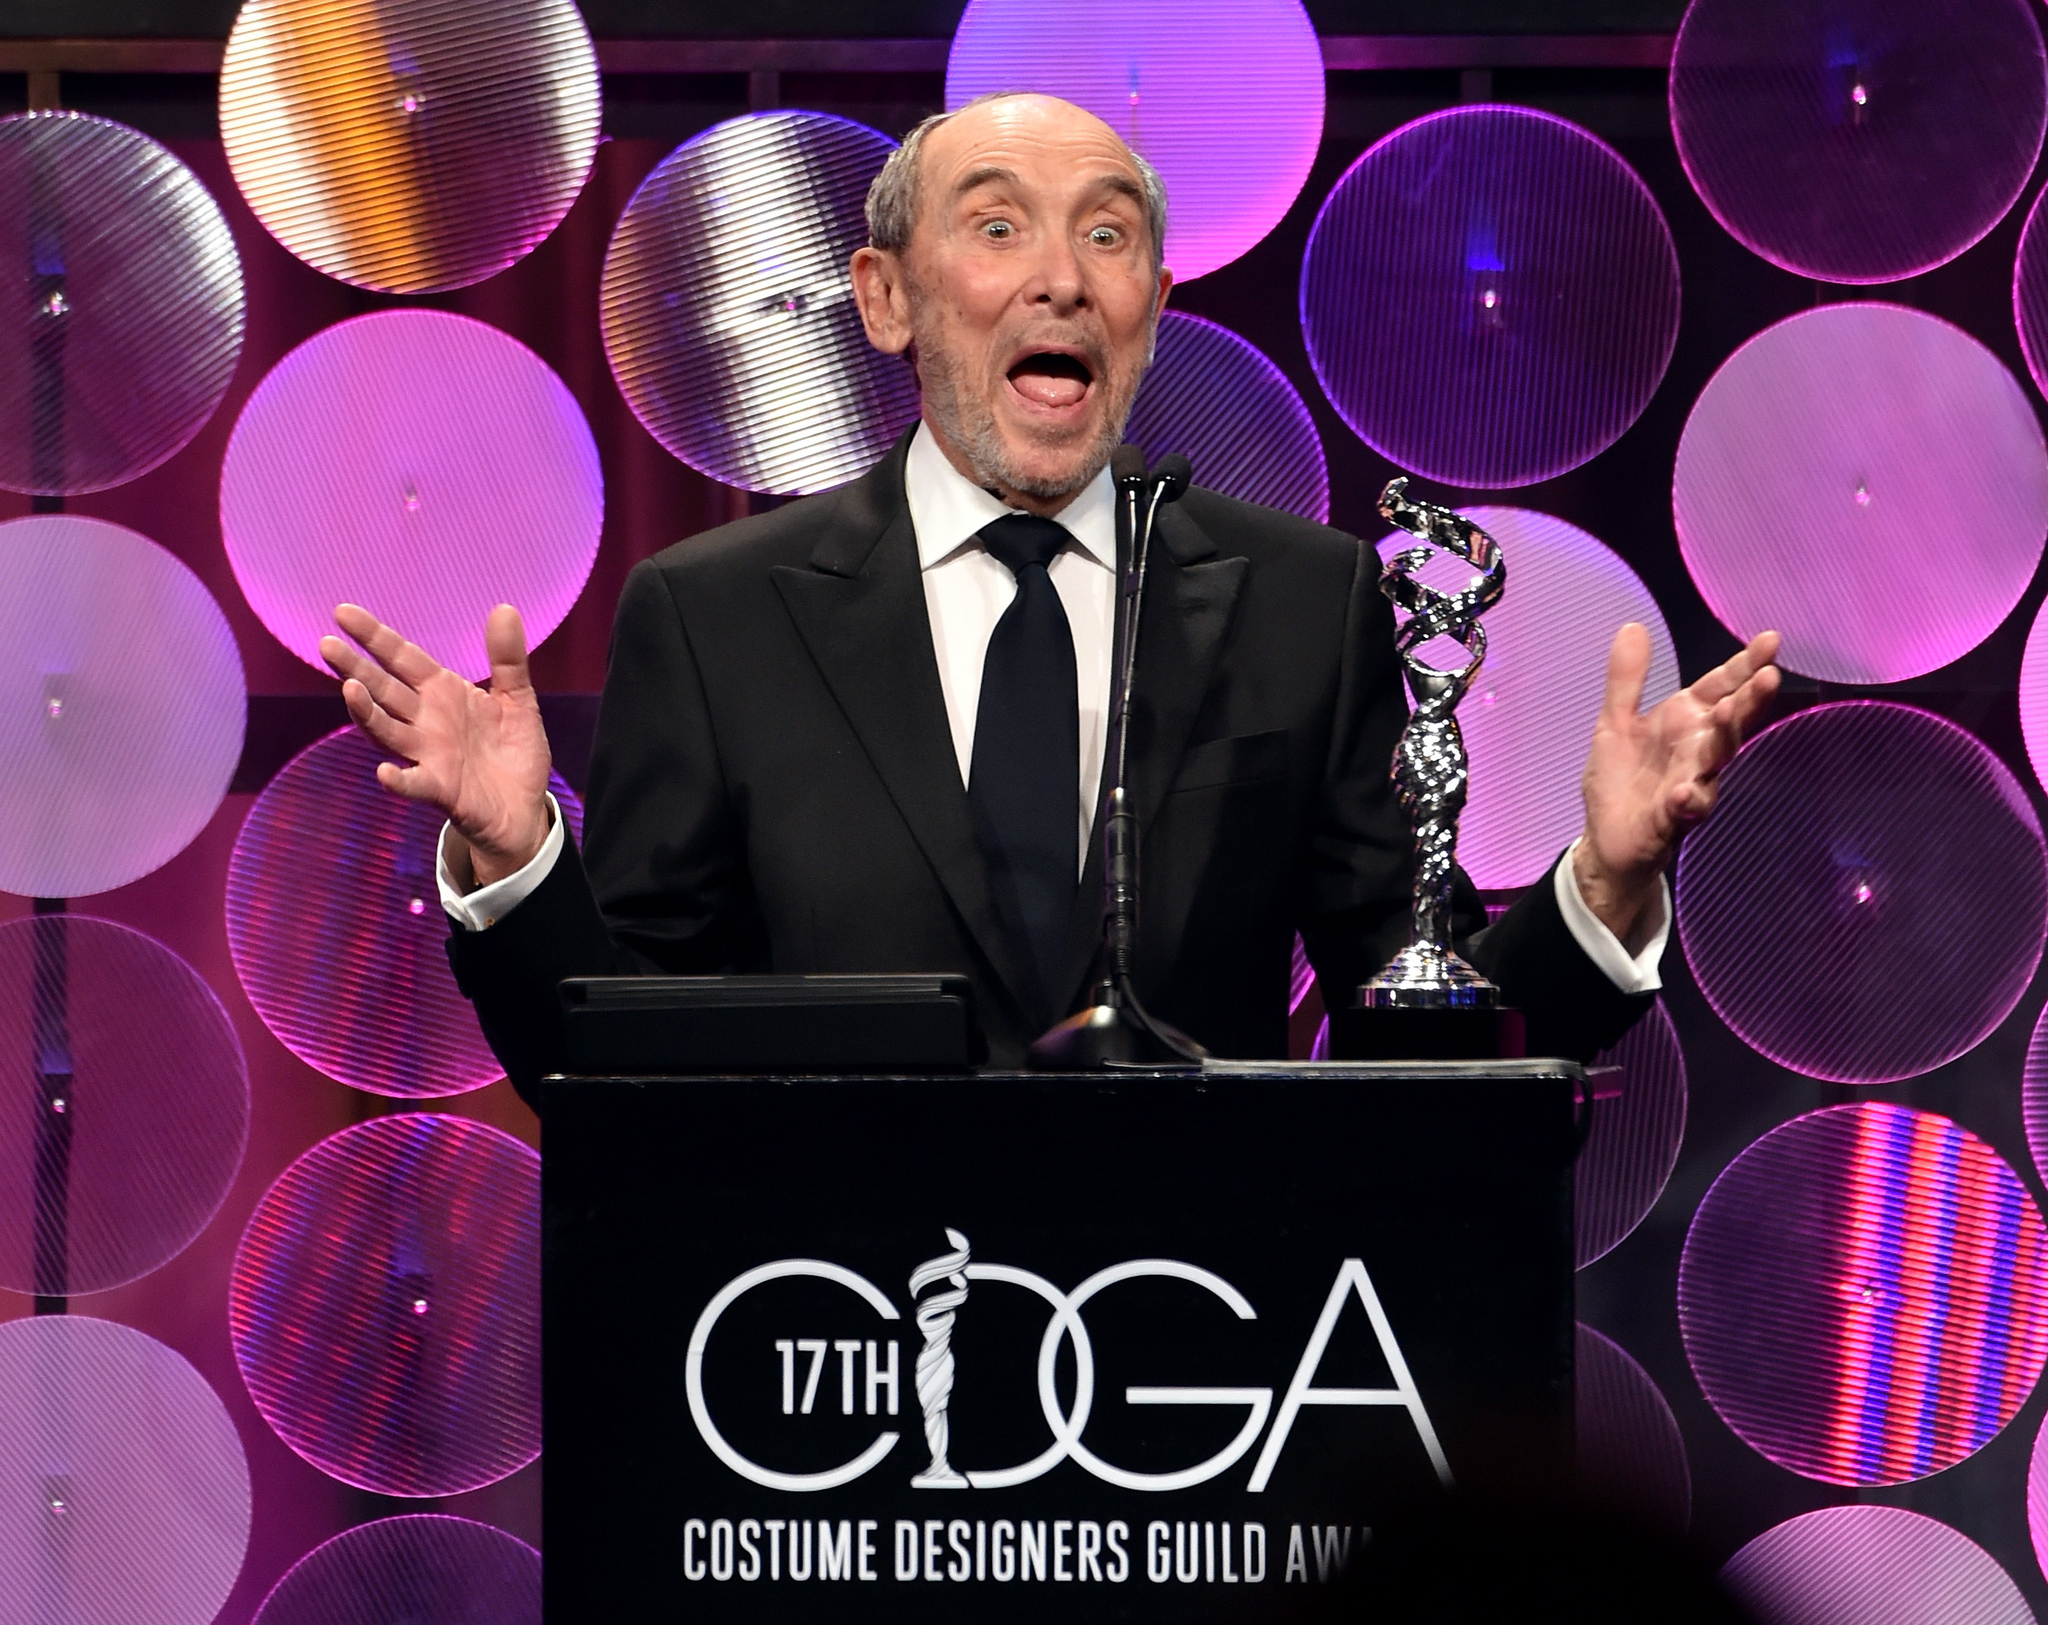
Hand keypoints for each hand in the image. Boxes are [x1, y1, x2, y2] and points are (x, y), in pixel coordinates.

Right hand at [320, 604, 553, 887]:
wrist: (523, 808)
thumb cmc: (513, 752)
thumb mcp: (517, 699)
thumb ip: (508, 659)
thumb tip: (505, 607)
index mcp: (443, 694)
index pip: (402, 658)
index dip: (375, 637)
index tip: (342, 612)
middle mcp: (427, 721)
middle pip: (384, 690)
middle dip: (355, 668)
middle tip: (327, 645)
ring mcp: (429, 755)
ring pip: (388, 731)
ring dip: (367, 713)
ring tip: (349, 690)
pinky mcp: (441, 789)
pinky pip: (415, 784)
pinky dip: (399, 780)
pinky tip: (385, 773)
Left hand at [1575, 625, 1781, 951]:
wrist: (1607, 839)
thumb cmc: (1621, 779)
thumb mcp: (1615, 722)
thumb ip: (1626, 679)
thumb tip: (1633, 626)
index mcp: (1686, 721)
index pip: (1721, 687)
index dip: (1744, 665)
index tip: (1771, 640)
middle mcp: (1698, 749)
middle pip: (1732, 719)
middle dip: (1750, 698)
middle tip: (1769, 675)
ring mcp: (1692, 782)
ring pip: (1718, 758)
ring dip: (1725, 736)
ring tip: (1728, 712)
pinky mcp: (1674, 817)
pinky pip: (1688, 807)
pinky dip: (1689, 798)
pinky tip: (1684, 792)